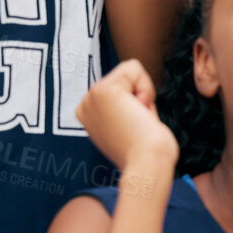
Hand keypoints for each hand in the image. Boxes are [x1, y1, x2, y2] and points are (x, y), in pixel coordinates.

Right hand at [74, 59, 176, 176]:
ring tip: (137, 120)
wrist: (147, 165)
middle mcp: (85, 105)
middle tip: (137, 125)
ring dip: (144, 94)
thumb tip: (133, 100)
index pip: (121, 87)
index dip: (137, 104)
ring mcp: (91, 97)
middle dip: (140, 97)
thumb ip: (125, 110)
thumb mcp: (130, 125)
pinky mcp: (102, 90)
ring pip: (129, 70)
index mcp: (89, 115)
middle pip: (125, 76)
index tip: (133, 127)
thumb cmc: (148, 152)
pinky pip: (133, 67)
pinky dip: (145, 87)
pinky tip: (139, 111)